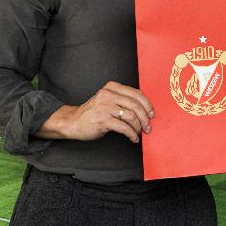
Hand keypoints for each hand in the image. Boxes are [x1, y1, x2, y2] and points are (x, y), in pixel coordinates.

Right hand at [38, 81, 154, 143]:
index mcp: (112, 87)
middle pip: (135, 105)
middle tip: (148, 127)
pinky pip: (124, 127)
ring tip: (140, 133)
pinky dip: (132, 134)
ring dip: (139, 127)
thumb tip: (145, 109)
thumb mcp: (107, 100)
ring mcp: (105, 107)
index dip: (147, 105)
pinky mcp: (103, 120)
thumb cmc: (94, 113)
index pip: (136, 93)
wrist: (73, 122)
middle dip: (145, 118)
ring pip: (131, 116)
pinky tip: (133, 138)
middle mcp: (108, 94)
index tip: (152, 114)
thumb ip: (122, 100)